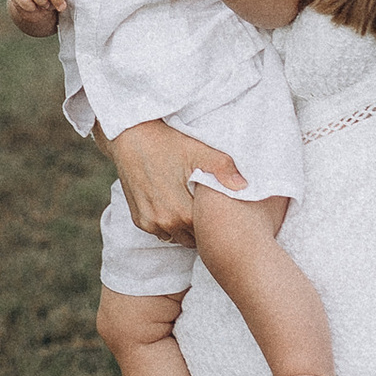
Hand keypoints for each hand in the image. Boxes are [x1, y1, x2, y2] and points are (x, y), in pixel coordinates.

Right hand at [108, 118, 238, 240]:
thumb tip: (244, 186)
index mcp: (183, 212)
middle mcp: (165, 223)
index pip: (209, 232)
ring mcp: (150, 223)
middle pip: (193, 239)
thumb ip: (223, 169)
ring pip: (176, 237)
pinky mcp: (139, 220)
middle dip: (200, 228)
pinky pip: (159, 231)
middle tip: (206, 210)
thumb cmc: (168, 143)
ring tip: (189, 207)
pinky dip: (167, 223)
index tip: (220, 212)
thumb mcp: (198, 151)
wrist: (130, 136)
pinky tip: (172, 206)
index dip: (216, 223)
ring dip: (183, 228)